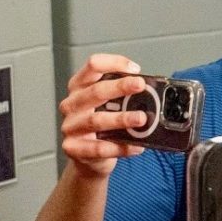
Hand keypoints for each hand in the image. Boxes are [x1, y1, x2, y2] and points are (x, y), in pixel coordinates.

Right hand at [57, 53, 147, 176]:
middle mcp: (71, 105)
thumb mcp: (107, 104)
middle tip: (140, 85)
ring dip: (120, 118)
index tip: (135, 69)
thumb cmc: (100, 126)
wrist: (86, 157)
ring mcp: (70, 127)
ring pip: (95, 120)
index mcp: (79, 87)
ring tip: (141, 118)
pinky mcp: (73, 148)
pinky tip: (136, 146)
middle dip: (119, 87)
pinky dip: (119, 147)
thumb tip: (151, 90)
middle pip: (94, 91)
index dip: (114, 63)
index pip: (92, 66)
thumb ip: (121, 94)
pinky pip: (98, 148)